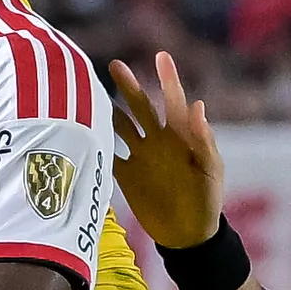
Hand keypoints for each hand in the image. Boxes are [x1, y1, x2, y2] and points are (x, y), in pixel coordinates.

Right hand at [104, 51, 226, 252]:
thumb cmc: (207, 200)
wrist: (190, 234)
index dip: (168, 78)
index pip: (173, 100)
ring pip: (120, 126)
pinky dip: (96, 144)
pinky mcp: (127, 176)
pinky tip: (80, 131)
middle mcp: (158, 141)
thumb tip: (197, 106)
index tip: (161, 55)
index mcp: (180, 136)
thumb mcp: (210, 170)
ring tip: (89, 91)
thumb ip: (203, 140)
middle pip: (140, 107)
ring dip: (107, 110)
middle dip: (128, 86)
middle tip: (114, 65)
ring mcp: (140, 157)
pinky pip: (108, 156)